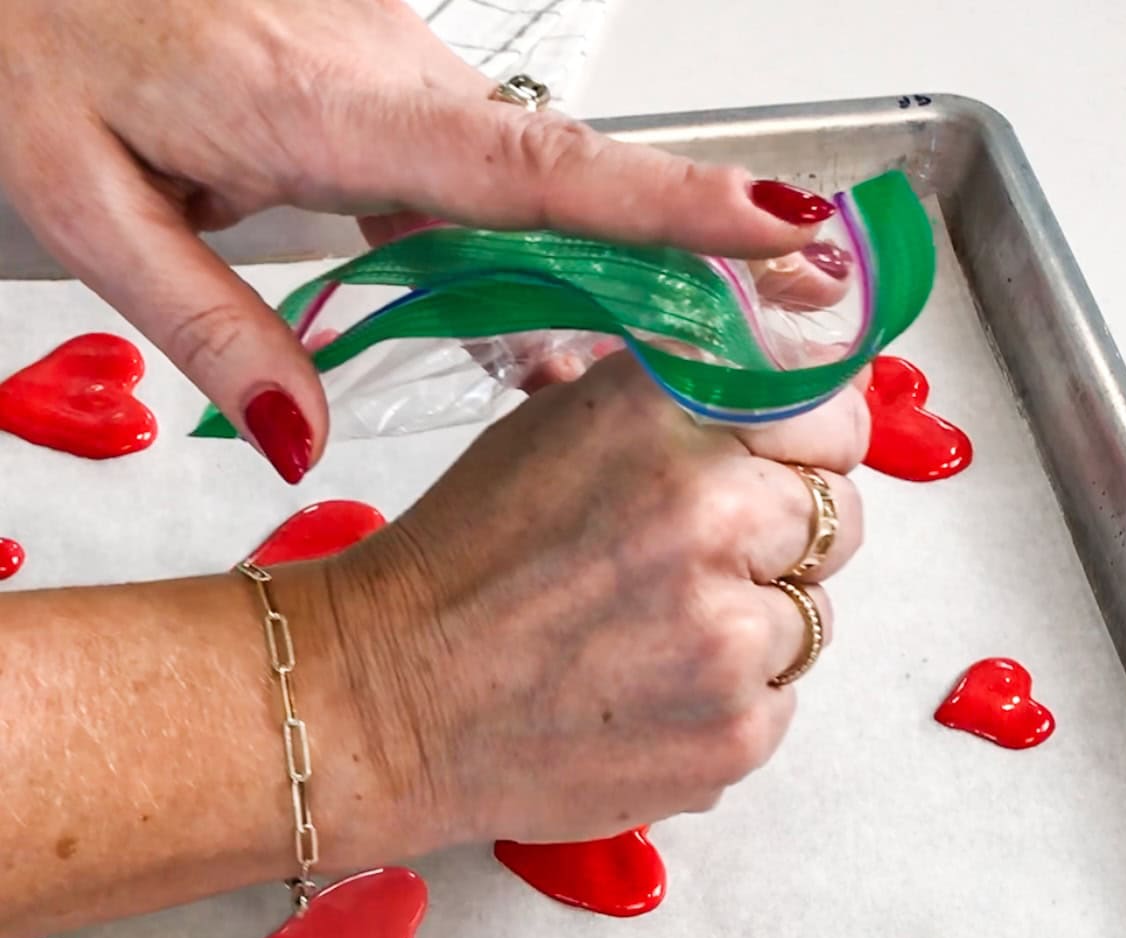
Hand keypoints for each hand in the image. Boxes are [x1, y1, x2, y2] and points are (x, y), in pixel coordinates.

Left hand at [0, 0, 844, 479]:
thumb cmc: (22, 48)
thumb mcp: (83, 206)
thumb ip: (206, 323)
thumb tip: (302, 439)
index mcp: (319, 101)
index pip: (536, 167)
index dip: (670, 206)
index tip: (786, 232)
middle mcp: (378, 77)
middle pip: (563, 190)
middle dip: (674, 265)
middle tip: (773, 344)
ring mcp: (382, 76)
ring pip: (526, 193)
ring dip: (595, 282)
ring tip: (663, 376)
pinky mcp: (369, 90)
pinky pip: (476, 185)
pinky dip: (520, 263)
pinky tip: (537, 338)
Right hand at [325, 353, 866, 849]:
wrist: (387, 701)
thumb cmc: (460, 565)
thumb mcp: (558, 429)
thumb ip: (681, 403)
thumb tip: (789, 386)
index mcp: (668, 416)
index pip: (831, 413)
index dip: (805, 448)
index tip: (779, 471)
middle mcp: (715, 516)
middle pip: (839, 519)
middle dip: (781, 540)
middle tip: (697, 569)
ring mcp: (733, 639)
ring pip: (811, 621)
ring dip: (753, 627)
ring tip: (652, 643)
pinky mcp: (735, 735)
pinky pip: (778, 706)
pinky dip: (727, 705)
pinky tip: (646, 698)